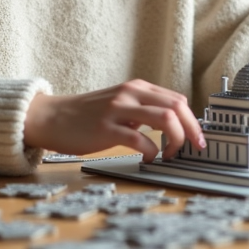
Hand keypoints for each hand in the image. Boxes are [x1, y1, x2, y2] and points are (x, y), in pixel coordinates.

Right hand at [23, 79, 205, 160]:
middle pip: (177, 107)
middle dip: (192, 130)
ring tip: (169, 154)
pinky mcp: (107, 129)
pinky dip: (151, 153)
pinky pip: (141, 140)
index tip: (196, 137)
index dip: (192, 120)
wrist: (52, 117)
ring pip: (165, 119)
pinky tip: (147, 160)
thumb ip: (142, 109)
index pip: (177, 99)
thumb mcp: (119, 104)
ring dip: (175, 140)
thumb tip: (172, 124)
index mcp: (136, 88)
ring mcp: (118, 110)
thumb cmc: (86, 115)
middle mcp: (130, 94)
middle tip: (193, 148)